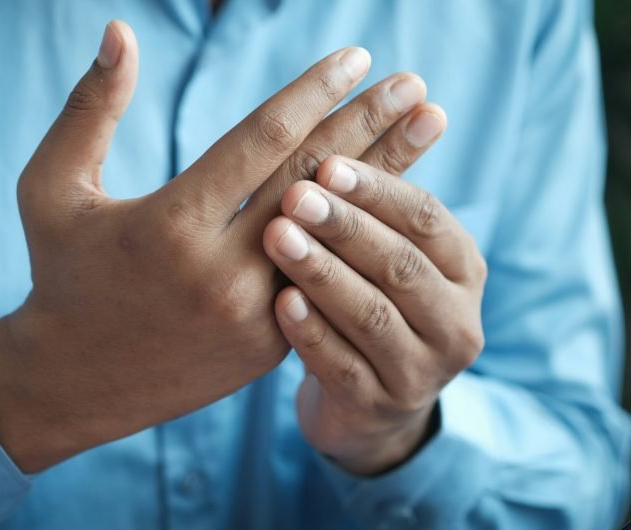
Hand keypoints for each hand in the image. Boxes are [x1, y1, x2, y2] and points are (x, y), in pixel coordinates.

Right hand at [0, 20, 430, 471]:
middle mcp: (221, 272)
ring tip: (428, 127)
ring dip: (388, 177)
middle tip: (415, 85)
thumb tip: (122, 31)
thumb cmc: (61, 275)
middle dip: (371, 125)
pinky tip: (393, 199)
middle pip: (314, 181)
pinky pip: (327, 276)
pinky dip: (360, 235)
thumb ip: (89, 109)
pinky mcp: (270, 345)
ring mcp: (254, 315)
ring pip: (336, 233)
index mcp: (170, 224)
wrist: (74, 380)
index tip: (358, 57)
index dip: (315, 92)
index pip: (262, 140)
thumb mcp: (50, 188)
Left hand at [263, 109, 486, 474]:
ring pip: (373, 316)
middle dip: (347, 227)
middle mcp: (456, 323)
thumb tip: (409, 103)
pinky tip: (280, 302)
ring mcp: (421, 373)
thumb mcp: (392, 255)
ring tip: (278, 237)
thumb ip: (387, 201)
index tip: (329, 164)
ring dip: (324, 272)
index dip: (381, 190)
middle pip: (402, 266)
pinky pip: (342, 368)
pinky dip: (311, 332)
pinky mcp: (378, 408)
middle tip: (295, 196)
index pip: (428, 221)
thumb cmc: (375, 303)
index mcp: (464, 271)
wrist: (370, 401)